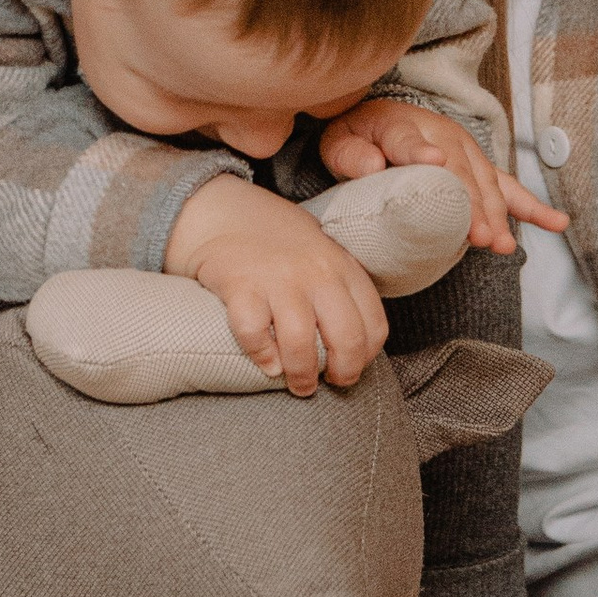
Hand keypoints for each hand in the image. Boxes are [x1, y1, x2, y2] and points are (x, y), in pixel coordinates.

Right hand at [161, 179, 386, 394]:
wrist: (223, 212)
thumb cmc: (277, 242)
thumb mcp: (322, 253)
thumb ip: (341, 288)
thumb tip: (356, 343)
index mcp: (342, 265)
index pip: (374, 324)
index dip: (365, 357)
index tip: (349, 367)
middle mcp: (316, 272)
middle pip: (347, 338)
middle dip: (342, 373)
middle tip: (327, 383)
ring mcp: (278, 279)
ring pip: (301, 344)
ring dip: (302, 375)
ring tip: (297, 384)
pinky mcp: (241, 286)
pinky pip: (255, 335)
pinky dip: (262, 356)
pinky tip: (266, 362)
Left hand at [317, 93, 569, 258]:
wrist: (376, 121)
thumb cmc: (358, 138)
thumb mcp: (340, 142)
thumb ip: (352, 154)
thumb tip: (371, 165)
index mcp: (400, 126)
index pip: (409, 140)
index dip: (421, 153)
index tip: (436, 163)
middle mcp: (441, 136)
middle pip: (458, 171)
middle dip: (471, 204)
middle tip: (479, 235)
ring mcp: (466, 152)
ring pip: (486, 184)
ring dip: (496, 214)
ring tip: (500, 244)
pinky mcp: (480, 169)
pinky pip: (510, 188)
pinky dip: (533, 207)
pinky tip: (557, 222)